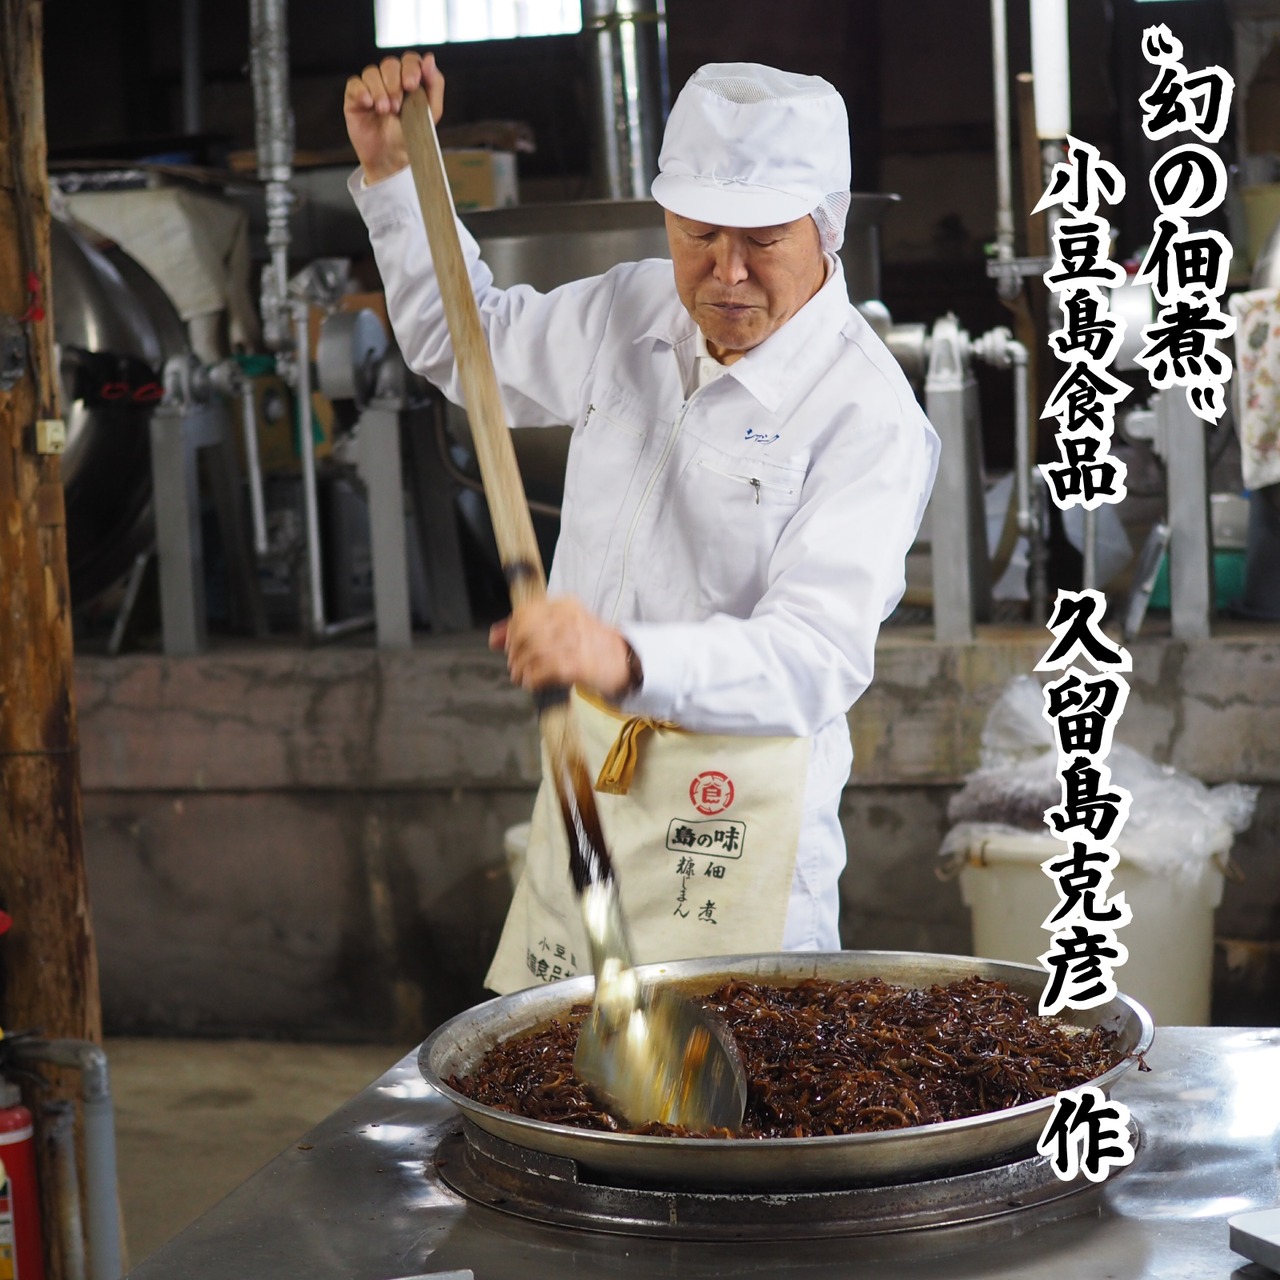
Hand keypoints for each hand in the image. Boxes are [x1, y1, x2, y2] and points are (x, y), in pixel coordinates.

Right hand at [343, 50, 444, 184]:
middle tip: (397, 106)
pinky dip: (362, 91)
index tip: (411, 85)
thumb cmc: (411, 135)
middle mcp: (389, 80)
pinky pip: (355, 84)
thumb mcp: (430, 113)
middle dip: (394, 82)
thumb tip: (429, 58)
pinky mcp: (355, 97)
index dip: (410, 68)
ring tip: (385, 111)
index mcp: (409, 80)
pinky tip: (369, 104)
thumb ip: (434, 85)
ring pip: (372, 72)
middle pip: (390, 64)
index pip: (409, 60)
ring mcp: (371, 87)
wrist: (392, 158)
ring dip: (379, 90)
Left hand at [489, 598, 632, 700]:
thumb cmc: (590, 644)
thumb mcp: (562, 627)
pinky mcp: (577, 665)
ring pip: (531, 653)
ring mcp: (574, 642)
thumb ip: (527, 628)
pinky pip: (543, 671)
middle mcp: (569, 619)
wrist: (625, 661)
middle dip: (514, 652)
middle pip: (524, 633)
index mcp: (564, 605)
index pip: (525, 612)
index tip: (504, 645)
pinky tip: (532, 683)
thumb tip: (493, 637)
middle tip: (515, 664)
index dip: (510, 630)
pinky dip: (532, 680)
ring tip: (522, 676)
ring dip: (521, 669)